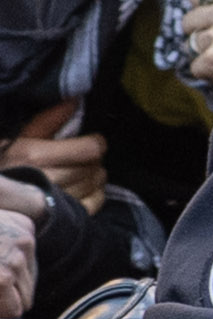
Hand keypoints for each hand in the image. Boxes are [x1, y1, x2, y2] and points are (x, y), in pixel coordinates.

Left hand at [0, 211, 32, 318]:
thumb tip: (8, 307)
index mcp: (2, 278)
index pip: (17, 309)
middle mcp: (18, 257)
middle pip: (26, 294)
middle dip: (7, 293)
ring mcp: (25, 238)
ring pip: (29, 273)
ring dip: (12, 273)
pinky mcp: (26, 224)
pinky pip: (28, 251)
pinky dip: (14, 252)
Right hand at [3, 98, 104, 213]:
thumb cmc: (7, 166)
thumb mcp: (20, 140)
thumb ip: (47, 121)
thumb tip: (73, 100)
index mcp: (36, 156)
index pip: (91, 148)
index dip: (95, 143)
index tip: (89, 143)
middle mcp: (50, 179)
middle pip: (95, 165)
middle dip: (91, 160)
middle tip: (79, 160)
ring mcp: (59, 201)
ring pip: (97, 182)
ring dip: (93, 176)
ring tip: (78, 174)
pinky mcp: (65, 218)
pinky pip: (96, 201)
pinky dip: (94, 194)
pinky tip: (81, 190)